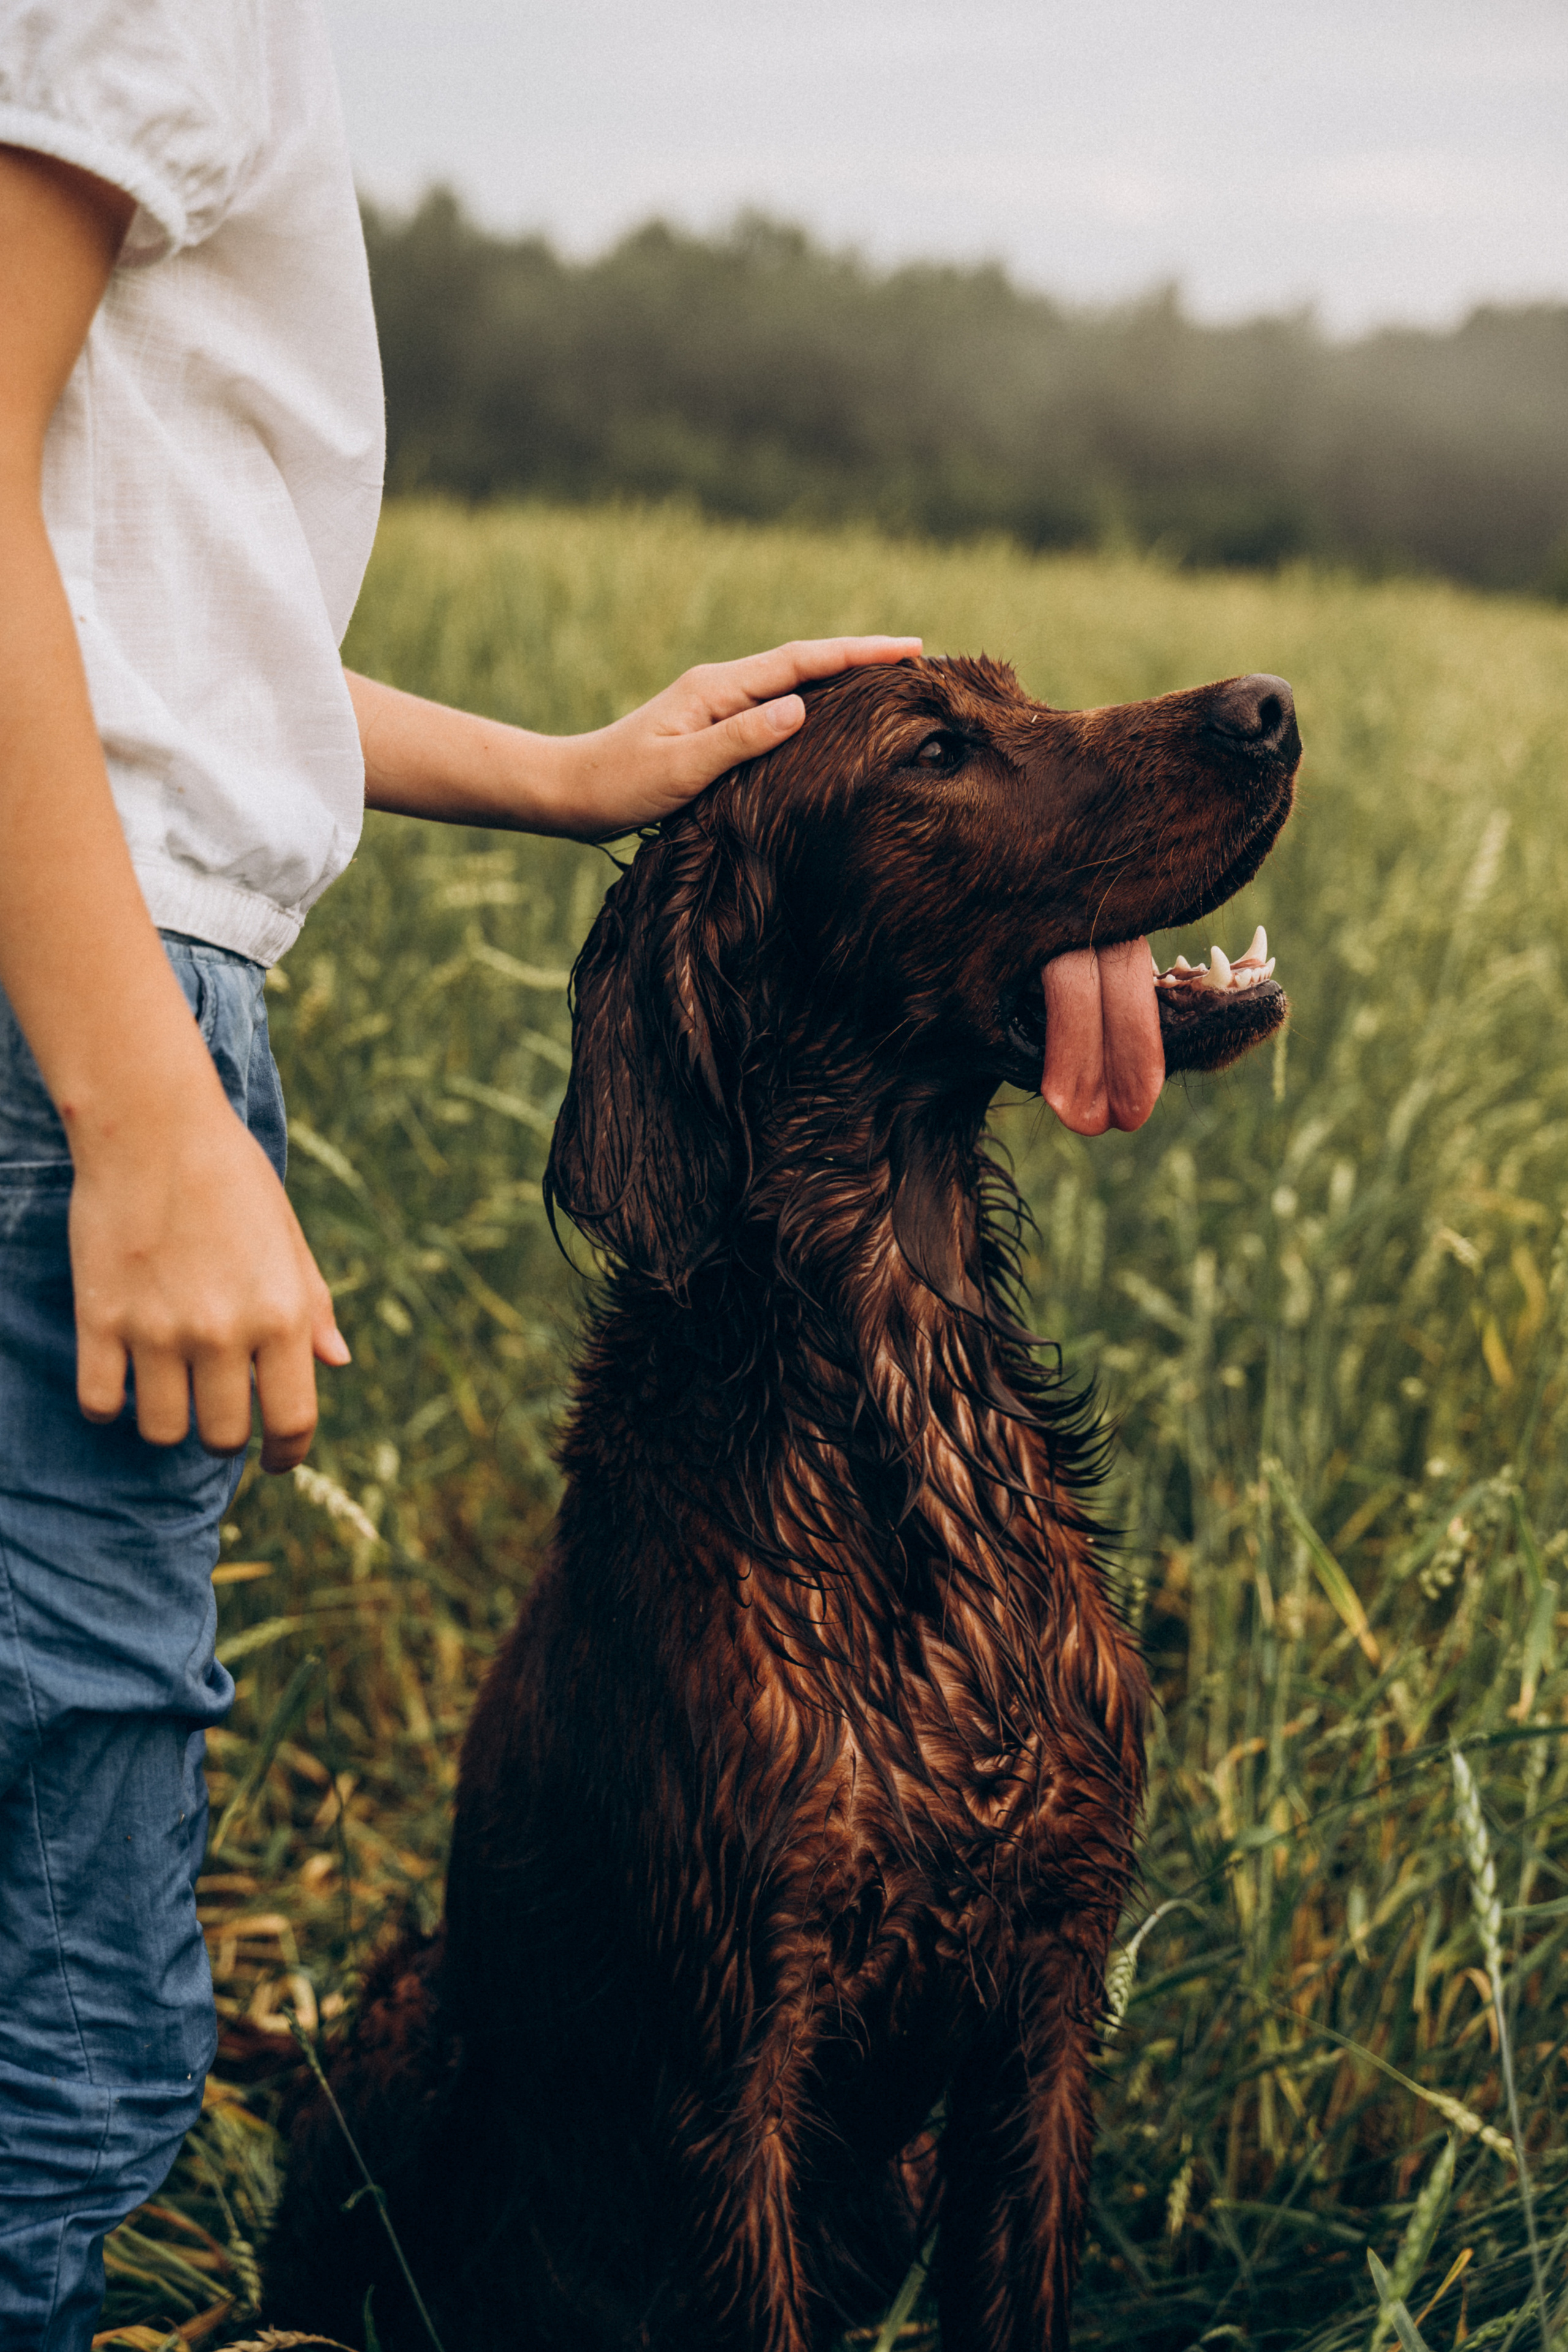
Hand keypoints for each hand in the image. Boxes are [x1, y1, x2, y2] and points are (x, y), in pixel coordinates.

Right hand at [68, 1084, 350, 1472]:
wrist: (153, 1126)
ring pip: (161, 1429)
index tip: (276, 1462)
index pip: (293, 1421)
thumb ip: (313, 1305)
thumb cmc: (231, 1176)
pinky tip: (118, 1378)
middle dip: (225, 1434)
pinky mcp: (100, 1320)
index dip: (287, 1455)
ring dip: (168, 1421)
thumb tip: (338, 1362)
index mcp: (282, 1315)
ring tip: (168, 1391)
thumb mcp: (289, 1237)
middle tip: (216, 1411)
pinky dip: (108, 1402)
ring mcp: (158, 1330)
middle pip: (223, 1435)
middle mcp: (224, 1332)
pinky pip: (100, 1401)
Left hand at [352, 635, 922, 836]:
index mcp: (719, 687)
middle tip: (921, 661)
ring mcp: (717, 706)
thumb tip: (798, 709)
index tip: (910, 650)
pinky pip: (777, 710)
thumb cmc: (619, 786)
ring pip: (794, 685)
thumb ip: (741, 739)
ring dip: (842, 682)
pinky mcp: (713, 729)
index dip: (858, 655)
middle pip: (806, 664)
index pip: (803, 663)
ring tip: (892, 686)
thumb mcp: (682, 768)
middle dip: (862, 660)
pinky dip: (814, 707)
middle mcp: (722, 687)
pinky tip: (834, 722)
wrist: (568, 792)